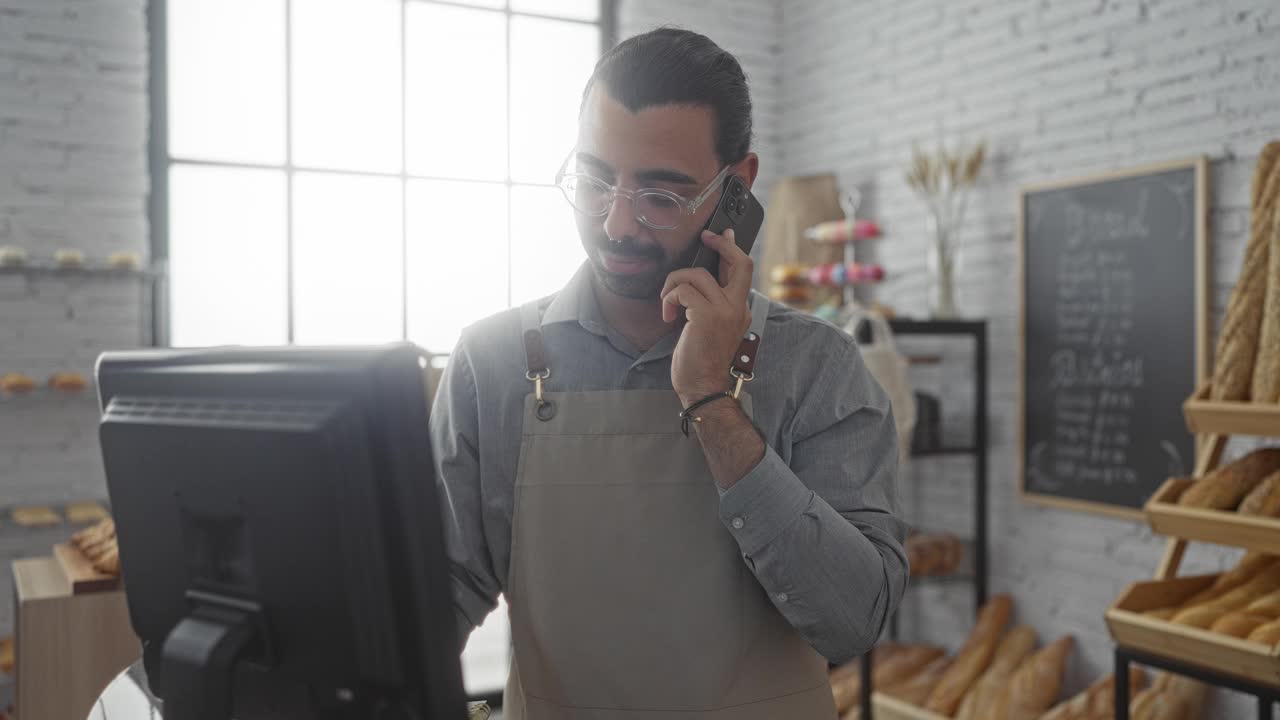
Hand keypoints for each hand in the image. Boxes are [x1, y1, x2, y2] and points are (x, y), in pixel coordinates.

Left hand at [662, 228, 753, 404]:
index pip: (743, 270)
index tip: (721, 234)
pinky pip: (683, 291)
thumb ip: (710, 303)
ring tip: (668, 301)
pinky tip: (668, 315)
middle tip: (705, 238)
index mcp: (740, 310)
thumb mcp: (711, 327)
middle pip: (739, 262)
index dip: (731, 248)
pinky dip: (670, 299)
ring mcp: (725, 311)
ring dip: (674, 283)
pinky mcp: (707, 316)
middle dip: (720, 244)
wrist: (702, 387)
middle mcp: (738, 308)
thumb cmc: (701, 361)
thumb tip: (698, 280)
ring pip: (698, 275)